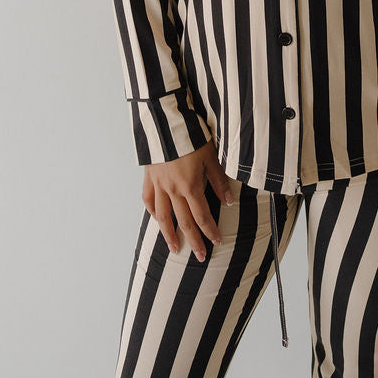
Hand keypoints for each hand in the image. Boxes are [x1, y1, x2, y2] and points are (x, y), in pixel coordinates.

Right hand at [143, 140, 234, 261]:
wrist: (165, 121)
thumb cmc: (191, 136)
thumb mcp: (211, 156)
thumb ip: (219, 180)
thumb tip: (229, 201)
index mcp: (190, 186)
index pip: (202, 216)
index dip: (210, 231)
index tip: (217, 242)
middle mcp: (173, 190)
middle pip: (184, 221)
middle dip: (193, 240)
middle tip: (200, 256)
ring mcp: (159, 184)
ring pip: (163, 216)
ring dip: (169, 234)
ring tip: (174, 248)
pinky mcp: (149, 176)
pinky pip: (148, 198)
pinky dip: (152, 211)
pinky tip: (156, 218)